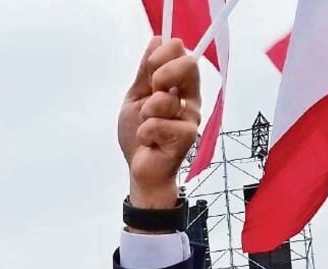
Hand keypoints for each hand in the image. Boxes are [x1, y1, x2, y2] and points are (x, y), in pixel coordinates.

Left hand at [119, 37, 200, 208]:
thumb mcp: (136, 98)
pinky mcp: (186, 137)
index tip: (151, 67)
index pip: (182, 53)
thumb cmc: (139, 135)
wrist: (140, 170)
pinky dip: (145, 134)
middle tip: (151, 91)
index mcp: (180, 87)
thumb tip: (157, 39)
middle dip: (162, 73)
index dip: (164, 53)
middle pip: (189, 65)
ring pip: (164, 100)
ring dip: (146, 114)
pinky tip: (150, 144)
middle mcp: (190, 100)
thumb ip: (145, 72)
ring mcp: (191, 118)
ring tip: (147, 128)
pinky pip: (157, 124)